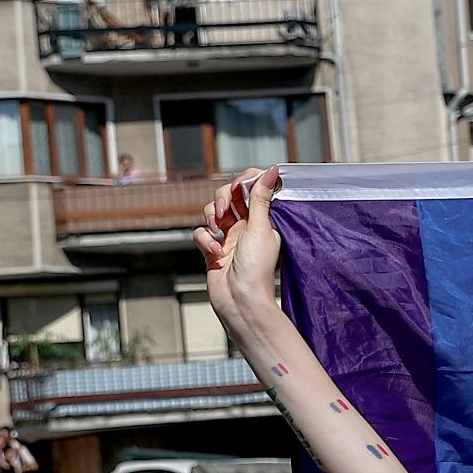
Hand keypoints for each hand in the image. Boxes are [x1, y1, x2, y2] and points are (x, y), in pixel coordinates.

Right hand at [199, 167, 285, 330]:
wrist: (241, 302)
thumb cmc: (256, 269)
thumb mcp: (260, 228)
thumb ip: (261, 198)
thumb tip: (272, 170)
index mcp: (262, 219)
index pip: (252, 188)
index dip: (243, 182)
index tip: (240, 185)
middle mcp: (246, 226)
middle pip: (228, 195)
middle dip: (222, 198)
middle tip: (224, 211)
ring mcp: (228, 238)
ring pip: (211, 211)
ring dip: (211, 216)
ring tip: (217, 230)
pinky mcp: (212, 250)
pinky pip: (201, 234)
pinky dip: (205, 240)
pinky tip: (215, 253)